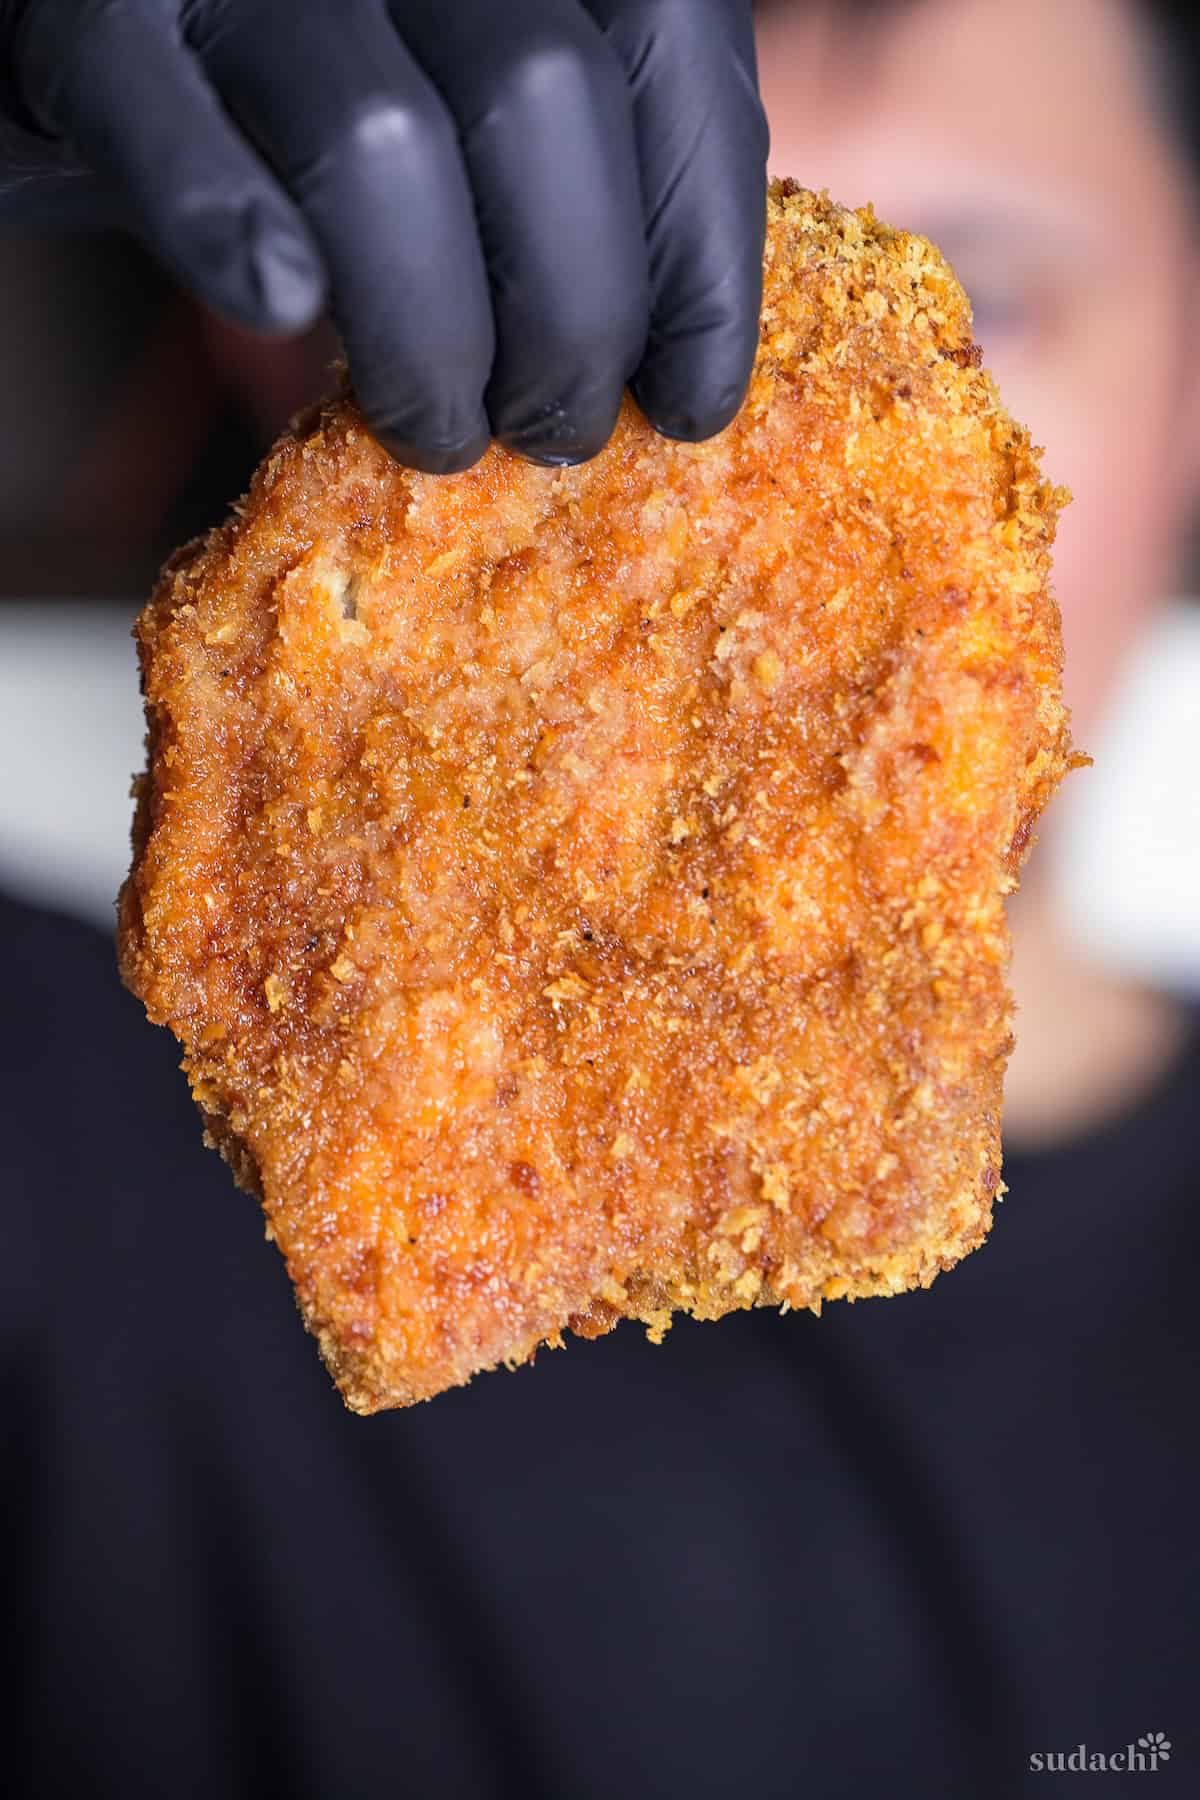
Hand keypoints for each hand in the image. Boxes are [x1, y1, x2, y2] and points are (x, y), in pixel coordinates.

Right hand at [0, 0, 767, 470]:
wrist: (73, 1)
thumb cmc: (290, 74)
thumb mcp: (457, 77)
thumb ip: (561, 158)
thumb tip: (684, 344)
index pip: (667, 46)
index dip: (699, 244)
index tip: (694, 402)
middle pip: (539, 103)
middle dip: (573, 317)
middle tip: (552, 434)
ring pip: (380, 141)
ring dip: (430, 335)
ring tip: (438, 433)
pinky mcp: (87, 4)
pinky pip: (164, 118)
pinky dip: (228, 227)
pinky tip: (278, 308)